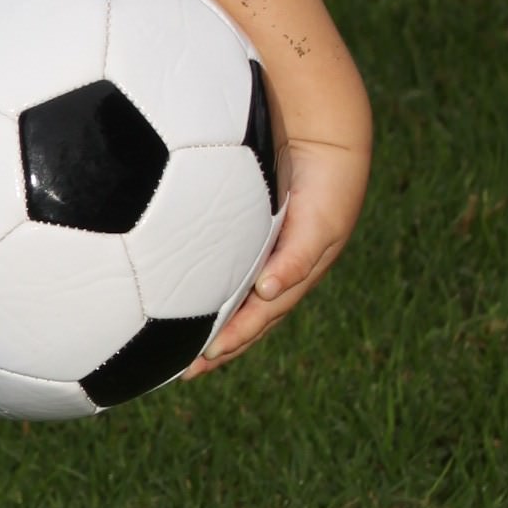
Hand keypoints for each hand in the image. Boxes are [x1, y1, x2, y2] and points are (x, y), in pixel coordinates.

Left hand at [194, 129, 369, 371]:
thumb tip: (266, 294)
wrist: (325, 136)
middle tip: (187, 371)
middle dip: (221, 344)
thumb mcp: (319, 224)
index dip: (235, 339)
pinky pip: (226, 265)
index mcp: (295, 273)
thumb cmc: (327, 183)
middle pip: (247, 316)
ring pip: (235, 295)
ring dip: (212, 321)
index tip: (204, 360)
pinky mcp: (249, 228)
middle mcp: (278, 266)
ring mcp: (264, 249)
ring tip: (180, 345)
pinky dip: (208, 285)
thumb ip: (296, 258)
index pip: (260, 317)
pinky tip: (182, 293)